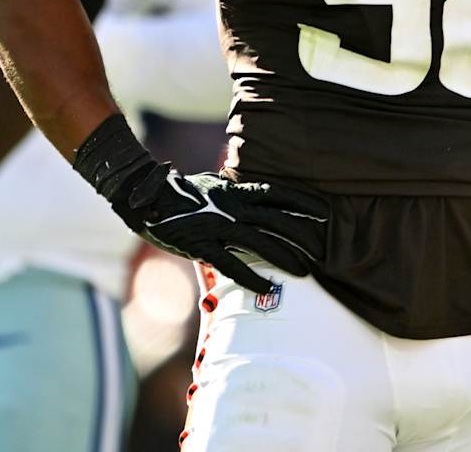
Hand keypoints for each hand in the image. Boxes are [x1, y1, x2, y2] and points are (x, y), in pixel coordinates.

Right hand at [73, 113, 327, 293]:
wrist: (144, 196)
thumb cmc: (181, 191)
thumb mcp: (213, 184)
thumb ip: (235, 191)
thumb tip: (255, 193)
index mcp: (236, 191)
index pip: (278, 194)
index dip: (303, 202)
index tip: (326, 210)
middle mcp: (232, 208)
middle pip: (277, 221)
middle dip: (303, 235)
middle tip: (325, 249)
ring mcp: (218, 226)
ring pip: (260, 242)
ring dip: (285, 257)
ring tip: (306, 270)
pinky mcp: (201, 245)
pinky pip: (231, 263)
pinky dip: (251, 275)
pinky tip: (267, 285)